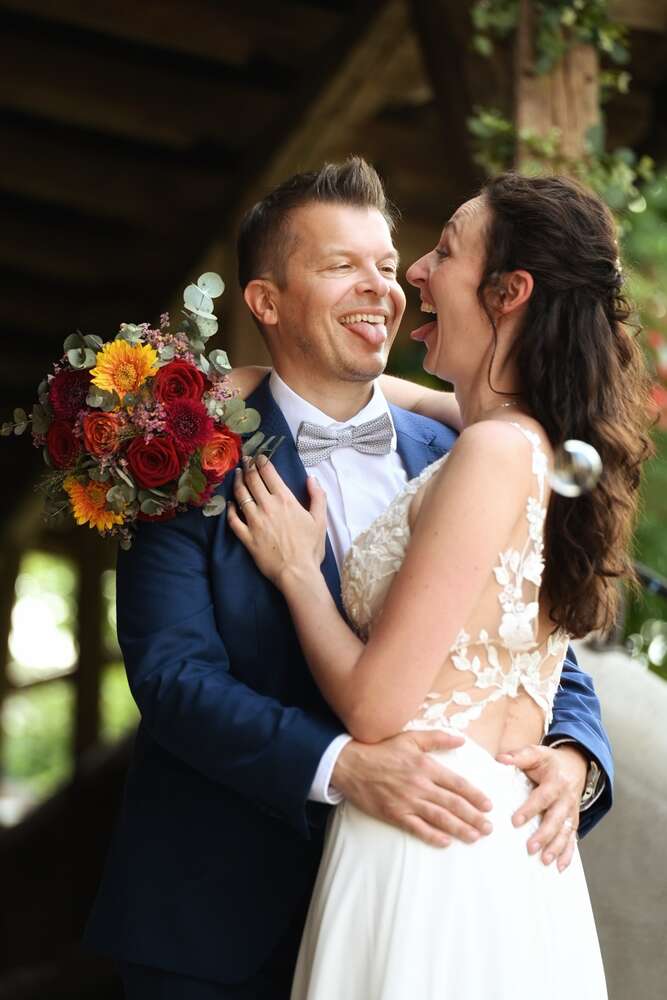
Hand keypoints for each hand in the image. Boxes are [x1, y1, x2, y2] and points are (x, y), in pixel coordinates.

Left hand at [227, 457, 326, 586]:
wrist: (297, 572)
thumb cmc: (311, 547)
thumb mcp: (320, 520)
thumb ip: (317, 497)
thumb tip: (311, 478)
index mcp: (285, 500)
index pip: (269, 474)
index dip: (262, 462)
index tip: (258, 456)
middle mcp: (267, 507)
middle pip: (252, 481)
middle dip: (247, 467)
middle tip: (244, 461)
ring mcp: (254, 521)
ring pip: (241, 496)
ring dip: (237, 483)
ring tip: (236, 475)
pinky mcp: (247, 537)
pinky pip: (234, 520)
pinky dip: (230, 510)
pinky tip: (230, 504)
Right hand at [333, 731, 493, 847]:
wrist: (350, 763)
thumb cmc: (381, 749)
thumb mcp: (410, 737)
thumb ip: (438, 738)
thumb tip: (462, 739)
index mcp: (426, 766)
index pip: (457, 783)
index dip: (475, 795)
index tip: (488, 805)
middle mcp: (419, 785)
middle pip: (453, 804)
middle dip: (474, 817)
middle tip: (489, 827)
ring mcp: (407, 801)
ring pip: (439, 818)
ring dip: (460, 829)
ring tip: (475, 837)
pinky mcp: (394, 814)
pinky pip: (417, 828)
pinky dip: (432, 836)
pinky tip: (446, 842)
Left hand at [496, 743, 586, 871]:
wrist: (576, 764)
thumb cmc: (550, 761)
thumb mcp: (536, 753)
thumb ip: (518, 756)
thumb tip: (500, 759)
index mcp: (556, 781)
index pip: (542, 797)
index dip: (530, 809)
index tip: (515, 822)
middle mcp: (566, 798)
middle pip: (556, 819)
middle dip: (544, 835)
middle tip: (530, 848)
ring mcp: (572, 811)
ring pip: (566, 831)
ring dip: (557, 847)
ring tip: (545, 861)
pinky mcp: (574, 820)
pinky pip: (573, 838)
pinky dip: (568, 854)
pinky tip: (560, 867)